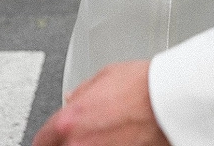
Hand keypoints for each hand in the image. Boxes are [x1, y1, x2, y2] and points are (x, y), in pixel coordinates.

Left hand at [32, 61, 169, 145]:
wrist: (172, 100)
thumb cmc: (144, 85)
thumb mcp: (106, 74)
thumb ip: (82, 92)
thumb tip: (72, 100)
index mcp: (69, 121)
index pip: (41, 140)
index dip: (47, 138)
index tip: (51, 138)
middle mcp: (79, 145)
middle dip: (70, 142)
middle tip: (85, 133)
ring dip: (91, 145)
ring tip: (107, 134)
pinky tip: (119, 140)